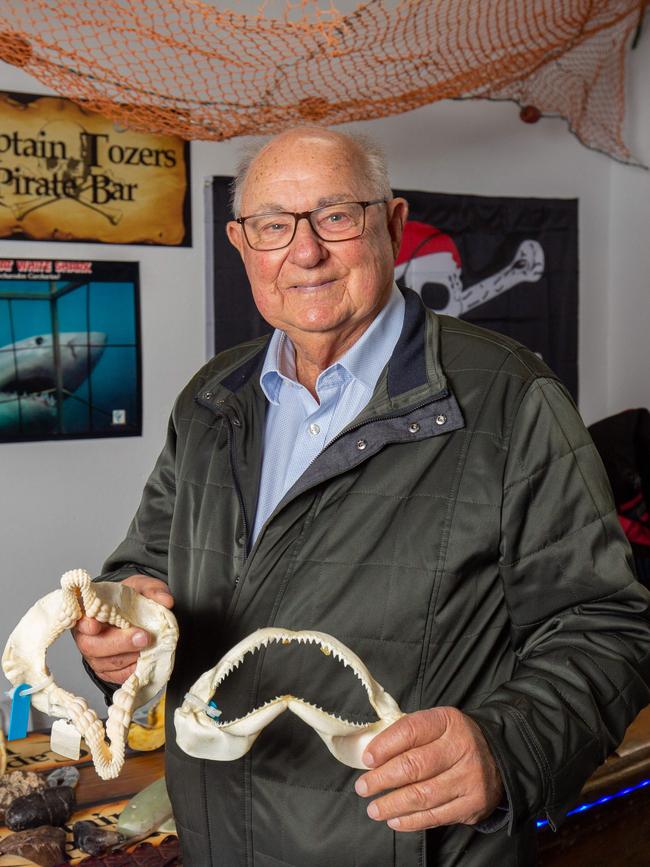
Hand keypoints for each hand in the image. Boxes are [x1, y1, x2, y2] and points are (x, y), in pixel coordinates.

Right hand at [72, 574, 173, 684]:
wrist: (132, 616)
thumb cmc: (128, 600)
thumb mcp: (140, 587)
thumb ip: (152, 589)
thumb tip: (166, 601)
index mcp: (88, 612)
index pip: (80, 619)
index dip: (87, 624)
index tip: (96, 625)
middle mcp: (86, 636)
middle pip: (93, 646)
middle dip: (120, 643)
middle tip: (143, 637)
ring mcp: (95, 656)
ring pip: (106, 663)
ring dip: (130, 656)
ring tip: (149, 646)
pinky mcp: (106, 671)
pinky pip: (118, 676)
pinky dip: (134, 668)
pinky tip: (145, 658)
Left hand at [354, 707, 503, 831]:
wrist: (498, 755)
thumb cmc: (454, 739)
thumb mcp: (436, 724)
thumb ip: (408, 734)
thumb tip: (372, 754)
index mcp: (448, 721)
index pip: (411, 731)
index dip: (385, 746)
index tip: (367, 759)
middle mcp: (462, 747)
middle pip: (414, 765)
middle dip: (383, 779)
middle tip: (363, 787)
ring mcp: (470, 777)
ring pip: (423, 795)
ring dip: (392, 804)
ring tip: (373, 808)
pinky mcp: (473, 804)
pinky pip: (436, 816)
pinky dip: (411, 821)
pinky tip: (394, 820)